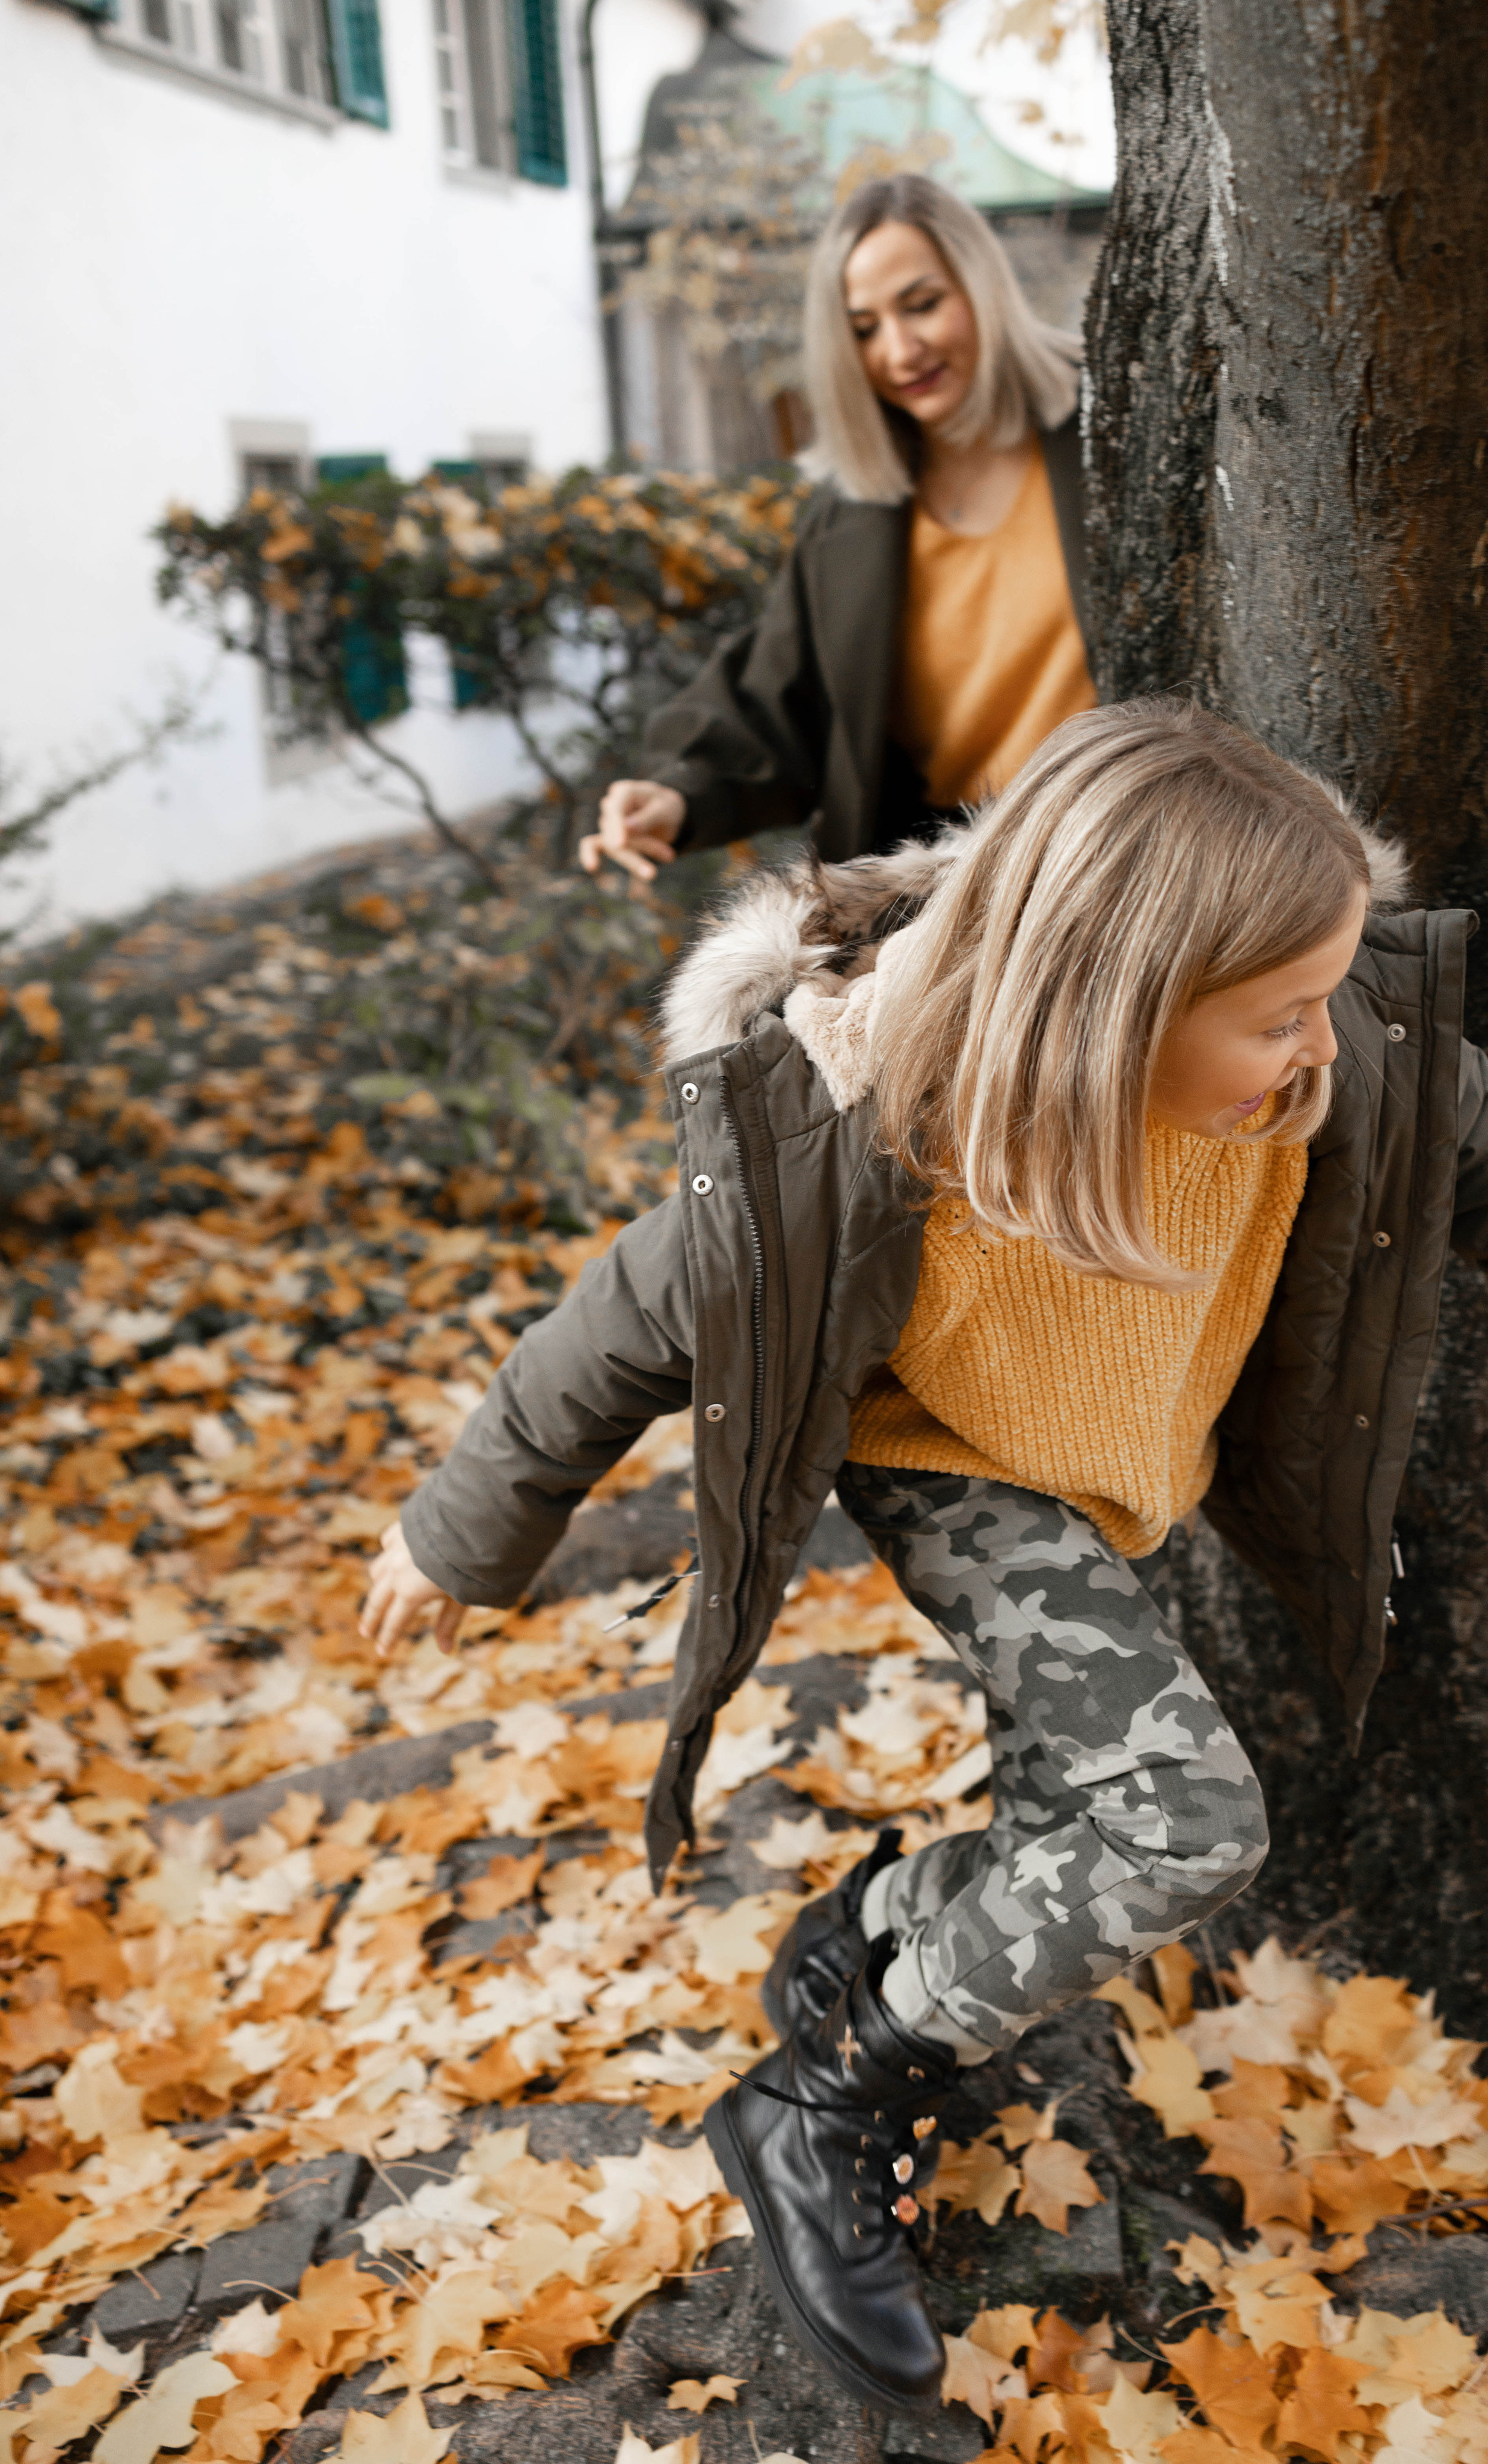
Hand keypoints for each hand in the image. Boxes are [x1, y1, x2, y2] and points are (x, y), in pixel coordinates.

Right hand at [359, 1521, 463, 1656]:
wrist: (469, 1521)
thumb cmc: (471, 1564)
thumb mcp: (462, 1598)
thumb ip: (449, 1623)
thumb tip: (446, 1651)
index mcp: (410, 1592)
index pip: (394, 1623)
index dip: (387, 1639)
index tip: (382, 1652)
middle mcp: (397, 1571)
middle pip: (377, 1600)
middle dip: (371, 1619)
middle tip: (366, 1632)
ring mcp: (397, 1548)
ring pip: (378, 1571)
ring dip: (378, 1587)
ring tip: (380, 1597)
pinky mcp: (402, 1529)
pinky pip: (387, 1544)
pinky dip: (388, 1554)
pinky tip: (392, 1556)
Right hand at [577, 780, 685, 883]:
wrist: (667, 814)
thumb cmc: (666, 806)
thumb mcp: (665, 809)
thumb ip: (647, 817)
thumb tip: (626, 827)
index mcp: (624, 792)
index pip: (615, 810)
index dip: (617, 827)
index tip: (620, 844)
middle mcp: (611, 805)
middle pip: (616, 831)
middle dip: (643, 846)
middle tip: (669, 856)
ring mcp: (608, 823)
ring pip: (614, 846)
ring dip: (638, 859)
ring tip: (662, 864)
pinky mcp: (607, 839)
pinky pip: (592, 846)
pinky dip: (590, 856)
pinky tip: (591, 867)